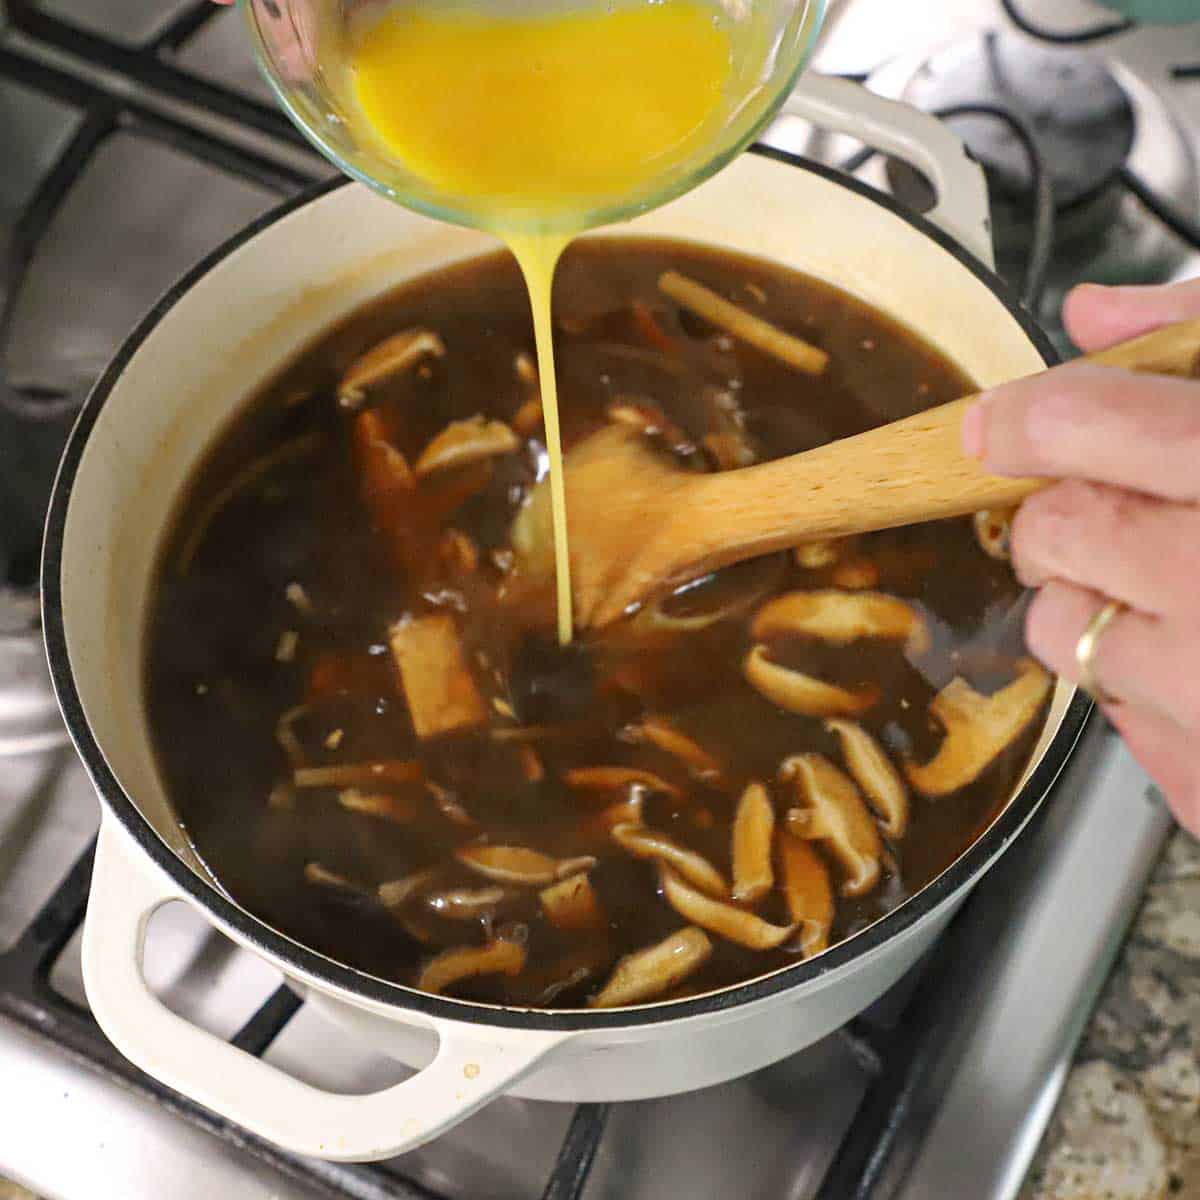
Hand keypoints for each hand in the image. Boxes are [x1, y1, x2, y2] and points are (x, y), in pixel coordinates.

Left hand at [963, 280, 1199, 832]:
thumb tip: (1096, 316)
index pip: (1080, 422)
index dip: (1028, 416)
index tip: (1009, 422)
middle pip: (1053, 531)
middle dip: (1065, 513)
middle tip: (1123, 509)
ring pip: (1059, 628)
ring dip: (1096, 601)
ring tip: (1193, 592)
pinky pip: (1112, 713)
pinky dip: (1146, 680)